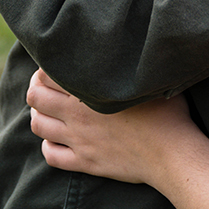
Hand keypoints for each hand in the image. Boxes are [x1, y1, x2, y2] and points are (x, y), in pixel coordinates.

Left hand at [26, 67, 196, 184]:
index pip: (49, 73)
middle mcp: (77, 115)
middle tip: (45, 88)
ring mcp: (79, 141)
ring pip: (38, 126)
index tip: (54, 67)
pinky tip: (58, 140)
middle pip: (35, 98)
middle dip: (35, 90)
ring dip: (38, 116)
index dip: (45, 68)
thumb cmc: (167, 112)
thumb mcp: (148, 80)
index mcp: (90, 91)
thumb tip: (127, 46)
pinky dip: (48, 146)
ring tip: (48, 111)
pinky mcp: (85, 162)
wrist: (172, 153)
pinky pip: (51, 156)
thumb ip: (128, 66)